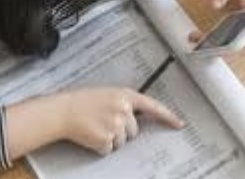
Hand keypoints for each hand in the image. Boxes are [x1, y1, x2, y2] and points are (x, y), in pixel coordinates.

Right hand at [59, 87, 183, 155]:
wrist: (65, 110)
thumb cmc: (85, 102)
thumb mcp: (108, 95)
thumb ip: (125, 104)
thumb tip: (137, 119)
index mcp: (126, 95)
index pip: (152, 106)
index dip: (167, 116)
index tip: (179, 124)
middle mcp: (124, 109)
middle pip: (134, 131)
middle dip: (122, 131)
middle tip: (105, 122)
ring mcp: (116, 125)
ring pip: (123, 142)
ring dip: (111, 139)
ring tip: (96, 127)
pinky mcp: (107, 140)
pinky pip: (110, 150)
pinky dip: (101, 147)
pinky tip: (92, 135)